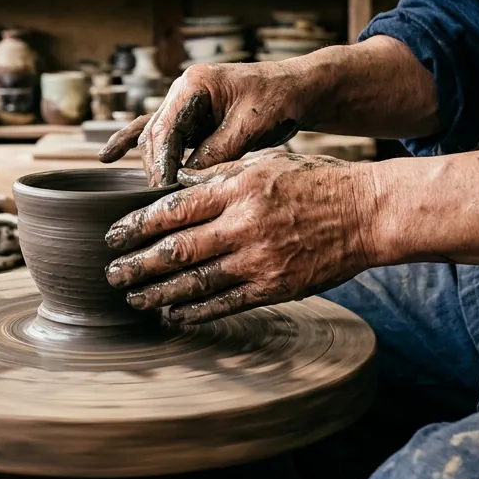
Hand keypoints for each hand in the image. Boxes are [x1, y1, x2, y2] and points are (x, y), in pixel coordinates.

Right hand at [99, 60, 324, 186]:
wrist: (299, 89)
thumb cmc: (280, 101)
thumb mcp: (250, 129)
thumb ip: (216, 153)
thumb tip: (185, 182)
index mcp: (195, 84)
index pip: (165, 129)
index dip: (162, 164)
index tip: (162, 193)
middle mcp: (182, 91)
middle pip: (154, 136)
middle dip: (156, 169)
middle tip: (160, 203)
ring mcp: (183, 102)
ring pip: (155, 138)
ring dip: (154, 165)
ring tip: (149, 196)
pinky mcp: (190, 116)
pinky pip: (158, 132)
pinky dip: (132, 143)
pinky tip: (106, 156)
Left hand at [103, 153, 378, 323]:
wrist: (366, 213)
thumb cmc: (313, 181)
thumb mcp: (263, 163)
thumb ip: (219, 178)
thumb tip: (173, 188)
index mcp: (237, 189)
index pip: (172, 209)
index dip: (136, 227)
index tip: (113, 236)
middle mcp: (244, 225)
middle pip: (176, 250)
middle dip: (137, 265)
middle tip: (112, 274)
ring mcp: (259, 260)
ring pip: (195, 282)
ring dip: (158, 293)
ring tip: (133, 299)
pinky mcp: (275, 287)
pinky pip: (225, 304)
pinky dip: (194, 311)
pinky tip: (173, 314)